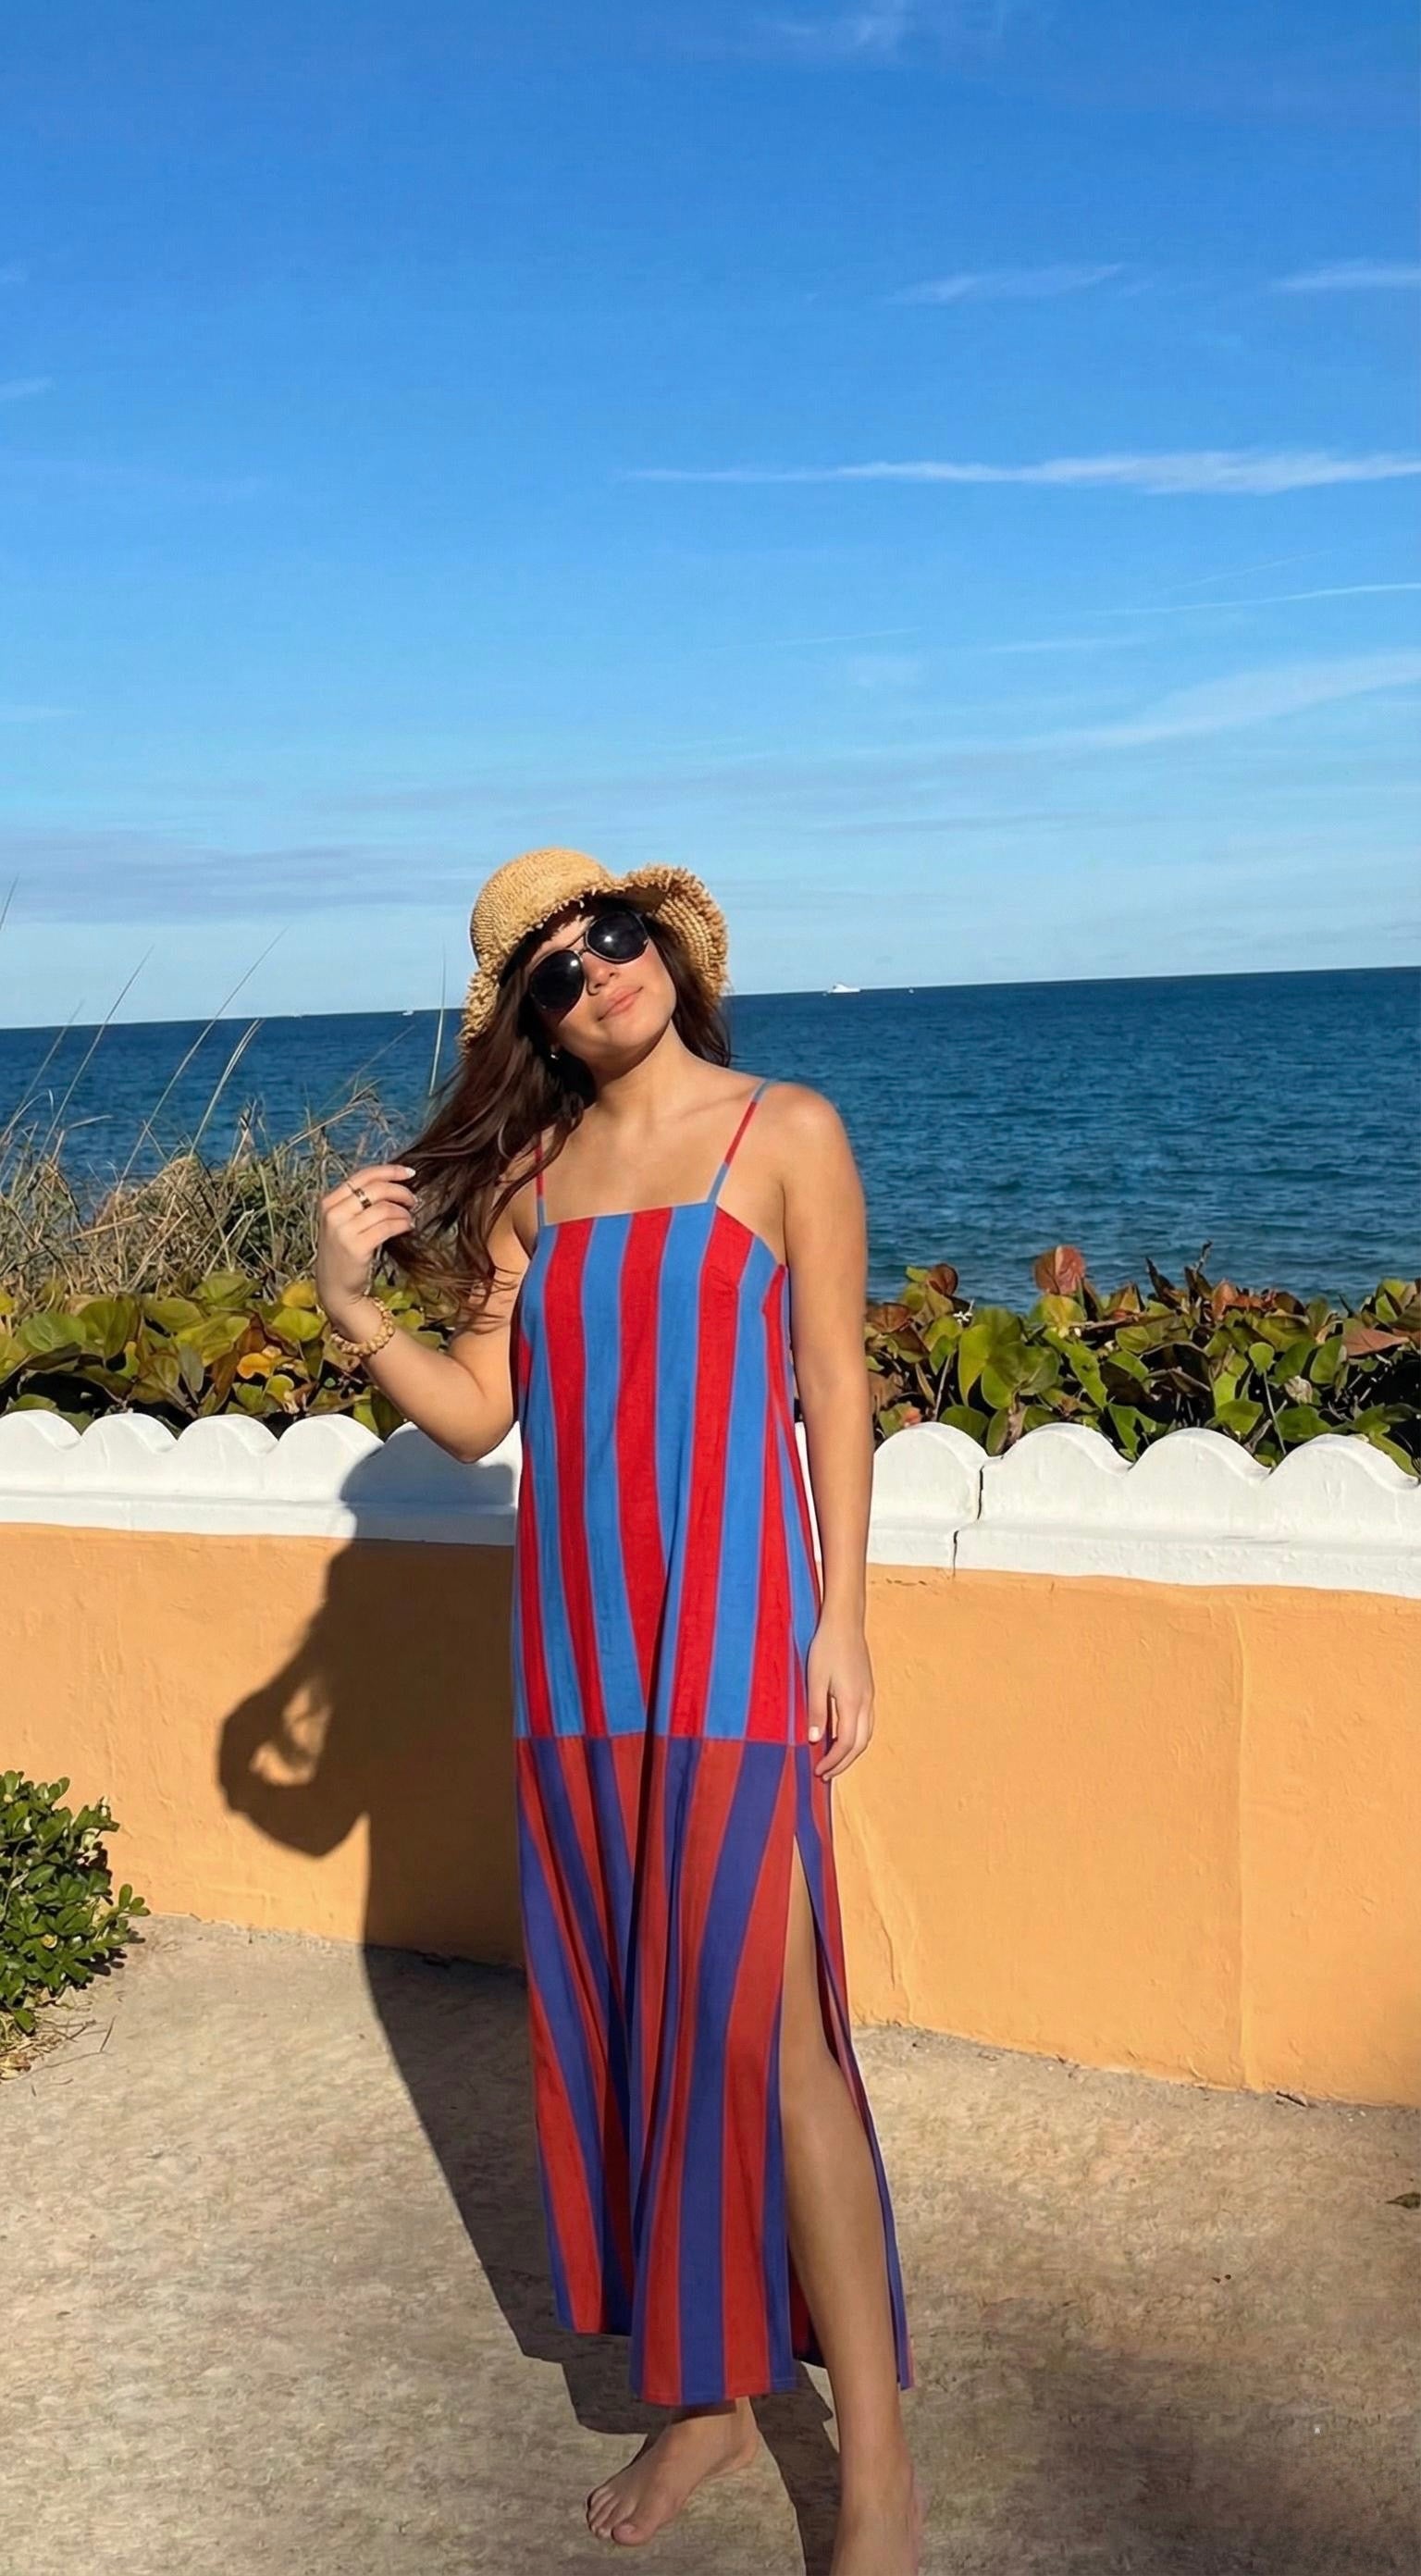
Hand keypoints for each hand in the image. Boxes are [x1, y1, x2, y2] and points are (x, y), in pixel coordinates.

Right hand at [315, 1161, 416, 1326]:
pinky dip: (403, 1224)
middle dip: (400, 1191)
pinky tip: (407, 1227)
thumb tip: (392, 1183)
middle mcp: (333, 1213)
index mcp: (329, 1201)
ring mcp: (343, 1230)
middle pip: (376, 1189)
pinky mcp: (356, 1247)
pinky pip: (388, 1227)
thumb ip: (358, 1202)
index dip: (389, 1171)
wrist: (334, 1287)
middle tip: (413, 1200)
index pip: (363, 1176)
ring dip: (403, 1211)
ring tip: (409, 1218)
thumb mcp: (342, 1222)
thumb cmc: (343, 1252)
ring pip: (384, 1208)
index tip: (409, 1173)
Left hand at [805, 1615, 874, 1780]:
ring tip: (834, 1760)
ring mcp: (869, 1695)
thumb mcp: (815, 1679)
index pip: (847, 1743)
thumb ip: (817, 1710)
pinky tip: (842, 1736)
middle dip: (844, 1762)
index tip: (819, 1772)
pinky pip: (866, 1722)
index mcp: (852, 1702)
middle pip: (860, 1743)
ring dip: (852, 1751)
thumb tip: (815, 1740)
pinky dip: (856, 1736)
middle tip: (826, 1774)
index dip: (834, 1761)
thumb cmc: (826, 1647)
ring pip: (866, 1734)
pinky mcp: (867, 1689)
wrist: (845, 1622)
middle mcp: (865, 1702)